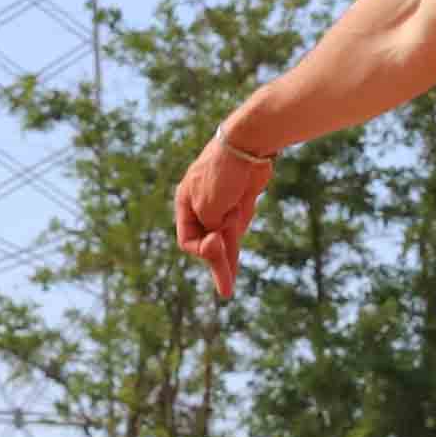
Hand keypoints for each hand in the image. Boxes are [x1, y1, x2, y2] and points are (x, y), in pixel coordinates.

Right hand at [170, 128, 273, 297]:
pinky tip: (232, 268)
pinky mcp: (239, 206)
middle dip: (216, 266)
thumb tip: (215, 243)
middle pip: (206, 244)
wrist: (250, 144)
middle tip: (226, 291)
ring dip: (226, 263)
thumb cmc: (223, 171)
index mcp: (185, 203)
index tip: (217, 245)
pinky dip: (234, 250)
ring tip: (228, 289)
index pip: (188, 240)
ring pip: (222, 242)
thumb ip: (210, 227)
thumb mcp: (210, 204)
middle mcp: (201, 207)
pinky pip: (235, 234)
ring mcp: (221, 207)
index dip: (202, 250)